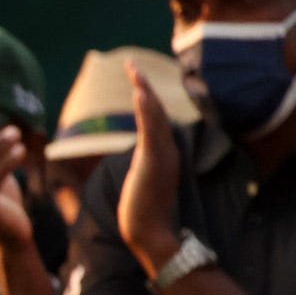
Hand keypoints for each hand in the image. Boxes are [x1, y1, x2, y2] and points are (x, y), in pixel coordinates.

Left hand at [116, 61, 181, 267]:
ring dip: (144, 92)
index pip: (152, 119)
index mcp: (161, 152)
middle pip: (154, 111)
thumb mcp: (143, 181)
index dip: (146, 97)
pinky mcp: (154, 161)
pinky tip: (140, 93)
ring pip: (153, 117)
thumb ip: (145, 166)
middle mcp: (165, 149)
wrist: (148, 231)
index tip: (135, 77)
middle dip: (143, 86)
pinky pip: (151, 130)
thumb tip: (142, 162)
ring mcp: (161, 154)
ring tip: (134, 71)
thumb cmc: (144, 211)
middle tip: (130, 63)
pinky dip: (147, 110)